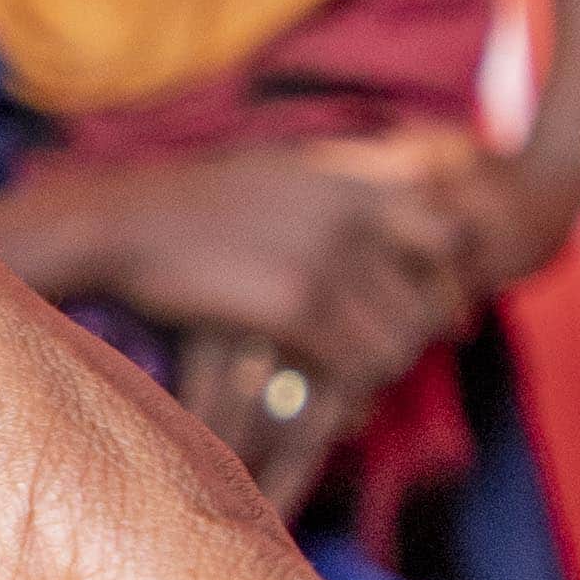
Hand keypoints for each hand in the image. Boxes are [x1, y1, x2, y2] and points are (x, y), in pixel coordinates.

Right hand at [0, 135, 496, 388]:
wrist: (126, 223)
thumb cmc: (197, 206)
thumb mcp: (282, 173)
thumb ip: (339, 193)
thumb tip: (381, 214)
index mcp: (354, 181)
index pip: (451, 233)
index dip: (453, 281)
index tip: (447, 314)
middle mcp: (354, 216)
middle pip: (431, 301)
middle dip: (416, 341)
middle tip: (391, 361)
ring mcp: (328, 259)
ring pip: (399, 343)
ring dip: (379, 374)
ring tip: (352, 386)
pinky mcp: (296, 305)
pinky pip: (356, 366)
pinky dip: (349, 395)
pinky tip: (332, 406)